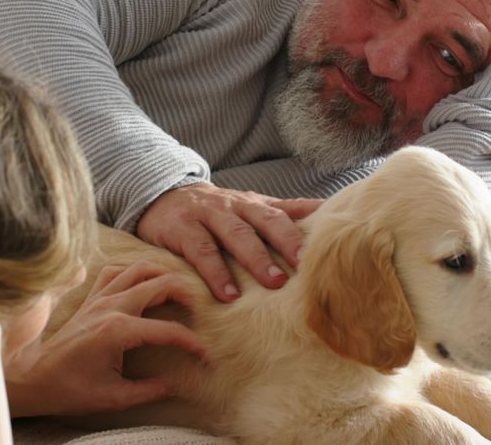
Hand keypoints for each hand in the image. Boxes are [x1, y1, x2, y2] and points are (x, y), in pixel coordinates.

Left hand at [5, 262, 206, 416]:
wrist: (33, 378)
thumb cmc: (70, 389)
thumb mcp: (114, 397)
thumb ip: (148, 390)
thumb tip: (173, 385)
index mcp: (120, 330)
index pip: (169, 330)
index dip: (193, 344)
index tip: (206, 357)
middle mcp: (111, 307)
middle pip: (160, 284)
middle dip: (186, 294)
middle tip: (199, 310)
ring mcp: (99, 299)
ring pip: (139, 268)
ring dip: (162, 274)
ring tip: (178, 289)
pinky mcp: (90, 299)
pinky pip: (115, 271)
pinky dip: (133, 271)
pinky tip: (142, 282)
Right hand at [136, 182, 321, 300]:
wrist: (163, 196)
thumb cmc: (216, 212)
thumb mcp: (250, 208)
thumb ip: (285, 211)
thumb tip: (328, 212)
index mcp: (255, 204)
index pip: (286, 212)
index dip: (307, 227)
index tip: (327, 246)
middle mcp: (236, 206)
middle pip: (266, 220)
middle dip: (287, 241)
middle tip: (305, 266)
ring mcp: (208, 215)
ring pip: (236, 233)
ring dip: (256, 258)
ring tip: (273, 283)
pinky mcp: (182, 229)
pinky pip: (201, 251)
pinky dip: (216, 273)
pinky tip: (228, 294)